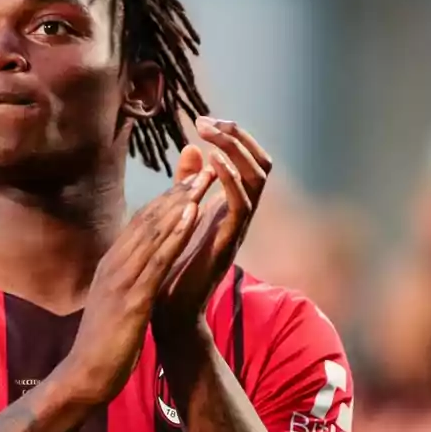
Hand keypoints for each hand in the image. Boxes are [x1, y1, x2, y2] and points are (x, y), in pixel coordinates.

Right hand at [62, 172, 213, 402]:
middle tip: (204, 167)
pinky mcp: (133, 298)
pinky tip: (193, 214)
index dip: (166, 199)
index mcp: (111, 264)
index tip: (189, 180)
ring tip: (204, 179)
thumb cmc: (103, 342)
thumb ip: (125, 278)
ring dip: (181, 202)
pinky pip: (158, 259)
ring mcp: (122, 279)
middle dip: (178, 191)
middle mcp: (114, 264)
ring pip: (154, 232)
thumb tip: (137, 264)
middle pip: (149, 219)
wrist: (85, 374)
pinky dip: (176, 233)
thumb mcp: (114, 301)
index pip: (140, 223)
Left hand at [155, 117, 272, 330]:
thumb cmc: (174, 265)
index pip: (248, 161)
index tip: (204, 119)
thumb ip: (187, 183)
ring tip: (211, 133)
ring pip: (257, 179)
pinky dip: (230, 180)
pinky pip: (241, 206)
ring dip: (236, 151)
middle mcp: (240, 214)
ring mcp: (237, 228)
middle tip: (207, 120)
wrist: (169, 311)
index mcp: (230, 206)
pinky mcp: (228, 243)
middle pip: (261, 164)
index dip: (233, 137)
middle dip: (239, 136)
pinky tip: (213, 163)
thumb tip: (191, 147)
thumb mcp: (179, 214)